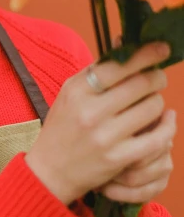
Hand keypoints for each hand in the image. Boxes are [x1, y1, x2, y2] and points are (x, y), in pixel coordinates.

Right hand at [25, 42, 172, 204]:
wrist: (49, 171)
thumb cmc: (62, 127)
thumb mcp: (70, 94)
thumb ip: (96, 72)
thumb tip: (125, 45)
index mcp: (77, 91)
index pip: (117, 65)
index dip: (145, 55)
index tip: (162, 49)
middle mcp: (90, 111)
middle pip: (140, 83)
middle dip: (157, 77)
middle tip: (158, 77)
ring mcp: (105, 136)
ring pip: (152, 107)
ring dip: (158, 101)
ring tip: (152, 102)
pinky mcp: (118, 158)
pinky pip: (156, 138)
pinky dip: (166, 127)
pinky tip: (165, 122)